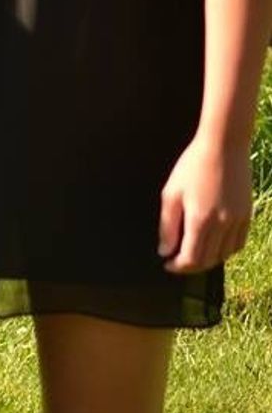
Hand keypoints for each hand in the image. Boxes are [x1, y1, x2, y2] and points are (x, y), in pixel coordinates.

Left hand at [158, 135, 251, 272]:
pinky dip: (226, 250)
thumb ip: (167, 226)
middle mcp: (222, 224)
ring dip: (208, 259)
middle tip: (178, 261)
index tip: (168, 264)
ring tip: (195, 253)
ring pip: (224, 255)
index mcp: (201, 220)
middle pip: (208, 260)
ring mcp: (237, 220)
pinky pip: (238, 243)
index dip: (178, 267)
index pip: (191, 259)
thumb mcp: (171, 193)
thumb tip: (165, 251)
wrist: (224, 145)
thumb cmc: (193, 165)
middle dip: (191, 266)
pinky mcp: (247, 214)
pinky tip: (215, 244)